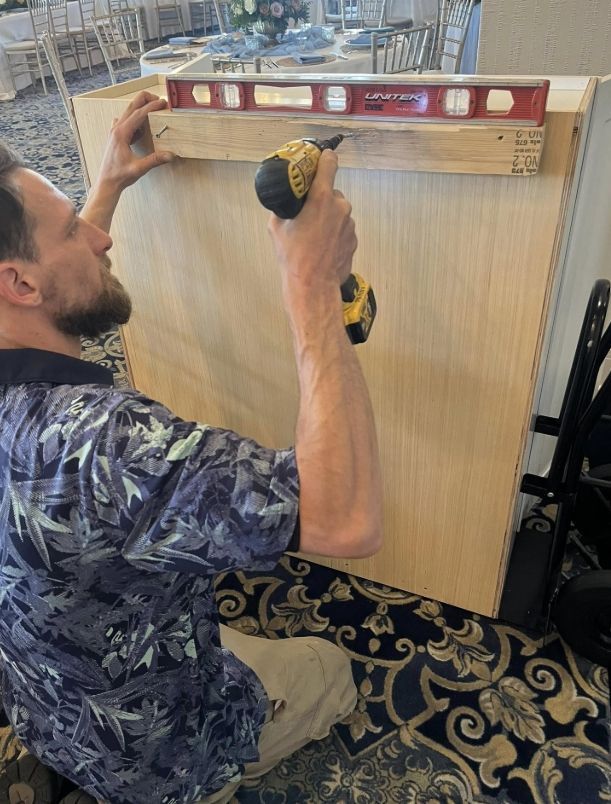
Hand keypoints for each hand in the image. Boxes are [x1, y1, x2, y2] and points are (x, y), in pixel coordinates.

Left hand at [82, 92, 174, 231]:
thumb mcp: (139, 168)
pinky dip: (135, 119)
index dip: (152, 106)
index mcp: (121, 133)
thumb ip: (155, 160)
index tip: (163, 103)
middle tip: (159, 100)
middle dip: (145, 100)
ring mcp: (114, 131)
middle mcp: (116, 129)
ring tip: (154, 111)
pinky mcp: (115, 136)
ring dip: (141, 108)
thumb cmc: (120, 176)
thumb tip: (171, 155)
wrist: (107, 182)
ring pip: (128, 112)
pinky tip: (142, 128)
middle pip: (131, 106)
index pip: (139, 114)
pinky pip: (125, 121)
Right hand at [267, 149, 356, 296]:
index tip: (321, 157)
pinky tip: (321, 246)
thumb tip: (283, 200)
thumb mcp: (276, 227)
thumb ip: (283, 207)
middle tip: (305, 215)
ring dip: (327, 218)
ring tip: (312, 236)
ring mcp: (349, 224)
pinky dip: (333, 233)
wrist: (313, 285)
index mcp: (321, 198)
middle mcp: (340, 207)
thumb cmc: (295, 259)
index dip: (324, 158)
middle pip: (330, 192)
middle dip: (319, 200)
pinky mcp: (354, 239)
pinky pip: (342, 228)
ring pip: (337, 212)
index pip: (329, 163)